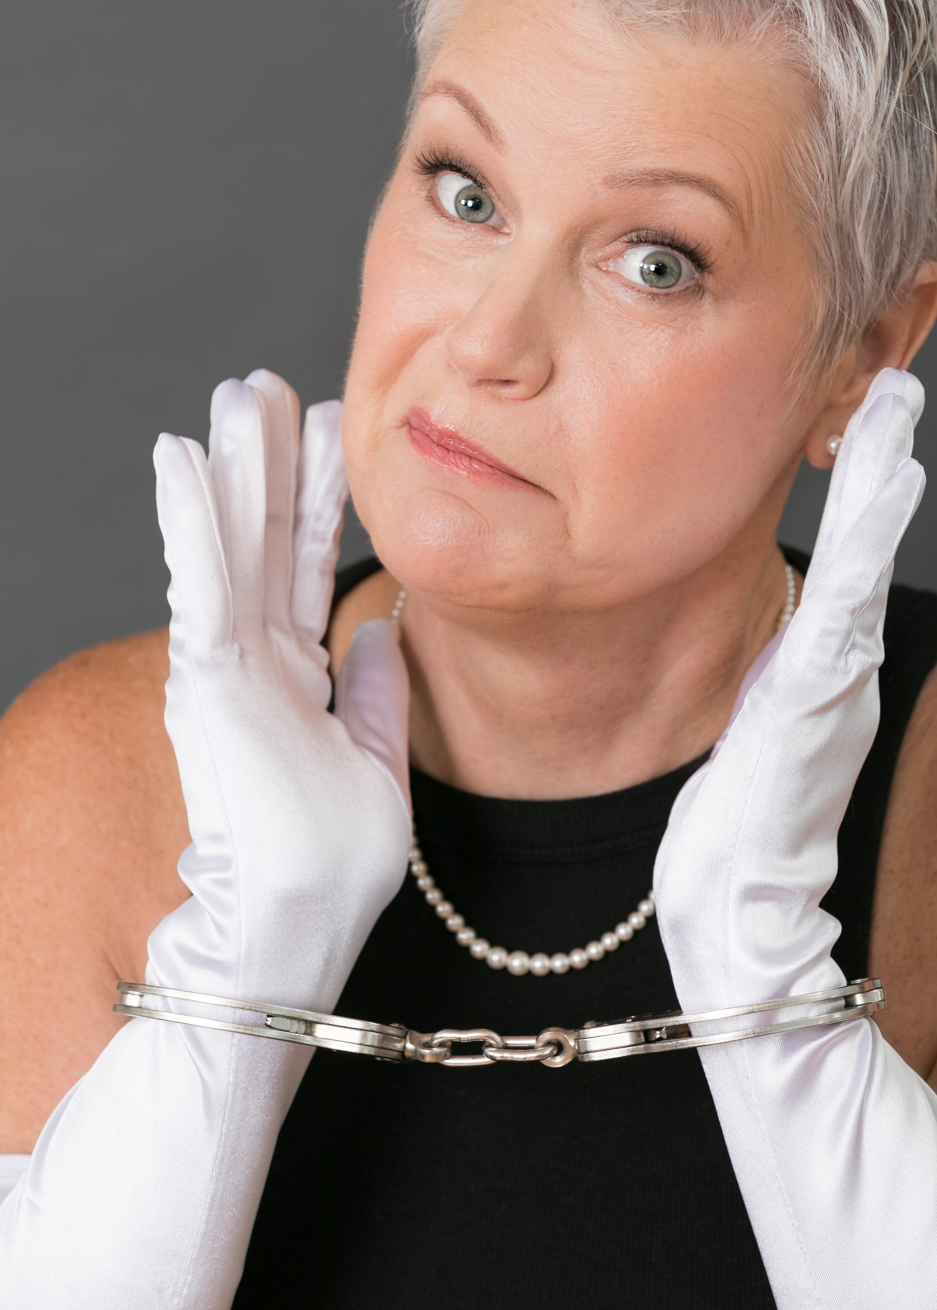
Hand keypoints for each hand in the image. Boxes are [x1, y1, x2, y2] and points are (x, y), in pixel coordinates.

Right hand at [150, 369, 410, 1011]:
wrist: (298, 927)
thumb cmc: (333, 866)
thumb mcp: (378, 764)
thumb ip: (379, 695)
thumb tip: (387, 629)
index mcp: (296, 678)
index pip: (308, 567)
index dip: (318, 497)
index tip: (332, 427)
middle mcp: (256, 661)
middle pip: (263, 536)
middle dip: (268, 458)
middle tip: (265, 382)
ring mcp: (228, 667)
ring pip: (229, 542)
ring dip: (229, 464)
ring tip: (231, 392)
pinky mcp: (208, 679)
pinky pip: (199, 582)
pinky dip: (187, 519)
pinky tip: (177, 458)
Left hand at [655, 367, 925, 1011]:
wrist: (741, 929)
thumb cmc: (732, 846)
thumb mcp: (738, 753)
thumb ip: (747, 701)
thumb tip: (719, 662)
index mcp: (803, 675)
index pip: (832, 564)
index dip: (855, 494)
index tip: (862, 420)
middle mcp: (829, 672)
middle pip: (859, 551)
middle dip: (881, 468)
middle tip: (895, 386)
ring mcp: (829, 685)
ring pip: (858, 566)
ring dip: (880, 487)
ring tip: (894, 410)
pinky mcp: (815, 703)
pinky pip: (841, 608)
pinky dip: (866, 545)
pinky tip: (883, 489)